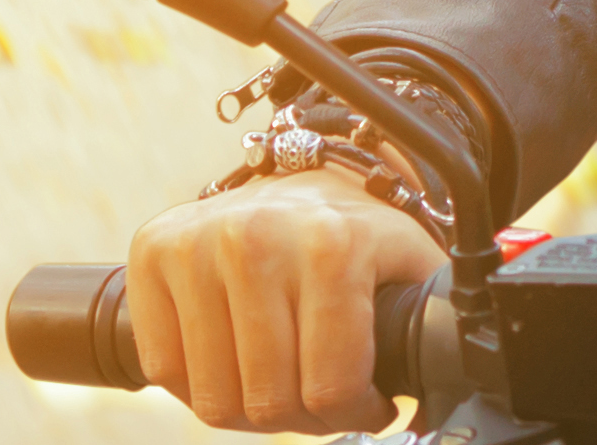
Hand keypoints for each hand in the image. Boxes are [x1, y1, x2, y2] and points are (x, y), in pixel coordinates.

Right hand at [122, 175, 444, 431]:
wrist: (305, 180)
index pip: (329, 388)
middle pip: (267, 402)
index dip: (353, 414)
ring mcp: (198, 241)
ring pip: (212, 397)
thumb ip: (435, 327)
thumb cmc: (361, 239)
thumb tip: (443, 396)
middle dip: (301, 415)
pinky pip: (166, 369)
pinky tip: (234, 356)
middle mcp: (258, 236)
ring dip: (249, 406)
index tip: (367, 401)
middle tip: (320, 393)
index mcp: (333, 244)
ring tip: (281, 376)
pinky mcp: (152, 250)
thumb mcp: (412, 270)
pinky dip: (199, 381)